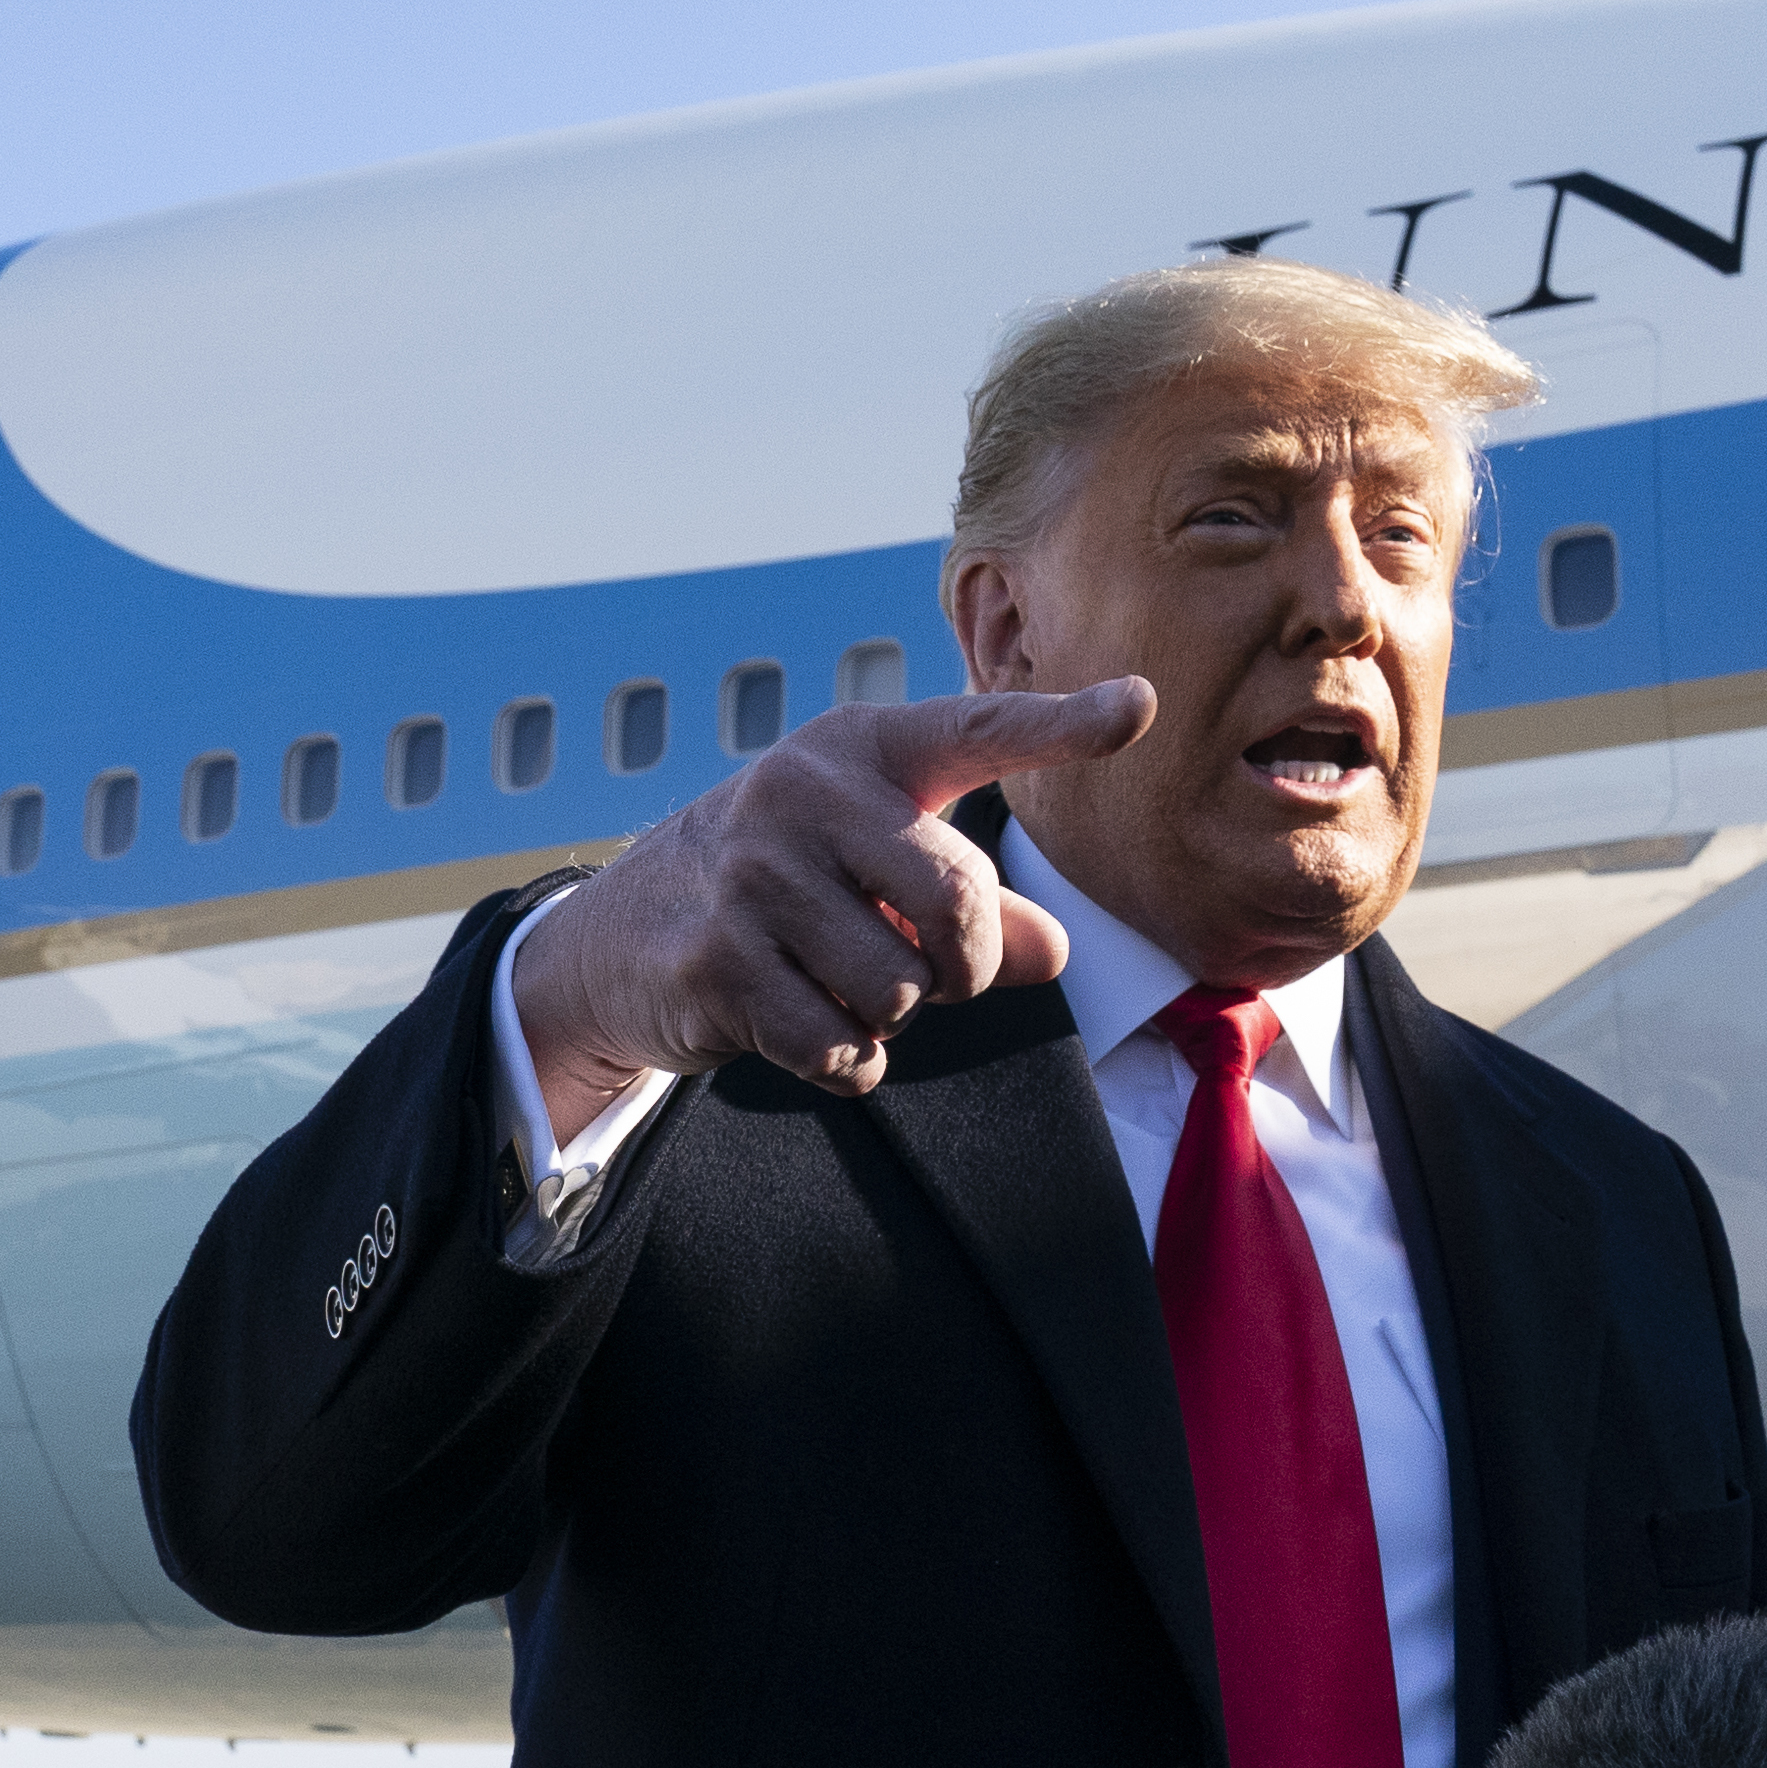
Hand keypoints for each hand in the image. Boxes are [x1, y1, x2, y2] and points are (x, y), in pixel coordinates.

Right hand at [513, 680, 1154, 1139]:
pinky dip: (849, 1062)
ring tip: (843, 983)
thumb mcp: (881, 870)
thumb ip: (979, 906)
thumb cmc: (793, 887)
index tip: (1143, 705)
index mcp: (865, 749)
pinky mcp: (717, 959)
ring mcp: (753, 874)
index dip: (1066, 724)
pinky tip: (807, 1024)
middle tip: (934, 974)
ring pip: (901, 990)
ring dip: (893, 1017)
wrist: (623, 934)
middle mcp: (805, 792)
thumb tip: (1052, 950)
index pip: (980, 732)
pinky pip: (842, 1047)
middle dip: (966, 967)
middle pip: (959, 901)